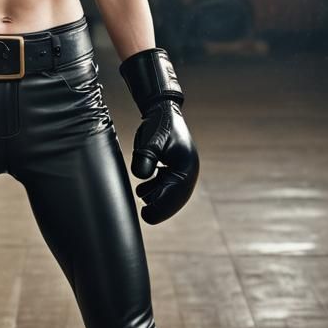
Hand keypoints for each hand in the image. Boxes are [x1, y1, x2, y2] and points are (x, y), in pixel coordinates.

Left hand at [131, 99, 199, 223]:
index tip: (146, 216)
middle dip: (160, 208)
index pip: (174, 196)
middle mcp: (187, 172)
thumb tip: (140, 177)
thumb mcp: (151, 141)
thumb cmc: (160, 125)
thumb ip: (146, 158)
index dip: (160, 209)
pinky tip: (143, 190)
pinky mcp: (173, 168)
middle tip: (144, 216)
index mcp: (187, 169)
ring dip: (157, 198)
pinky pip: (167, 185)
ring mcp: (182, 171)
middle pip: (174, 199)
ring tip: (141, 196)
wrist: (163, 111)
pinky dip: (157, 190)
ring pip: (170, 193)